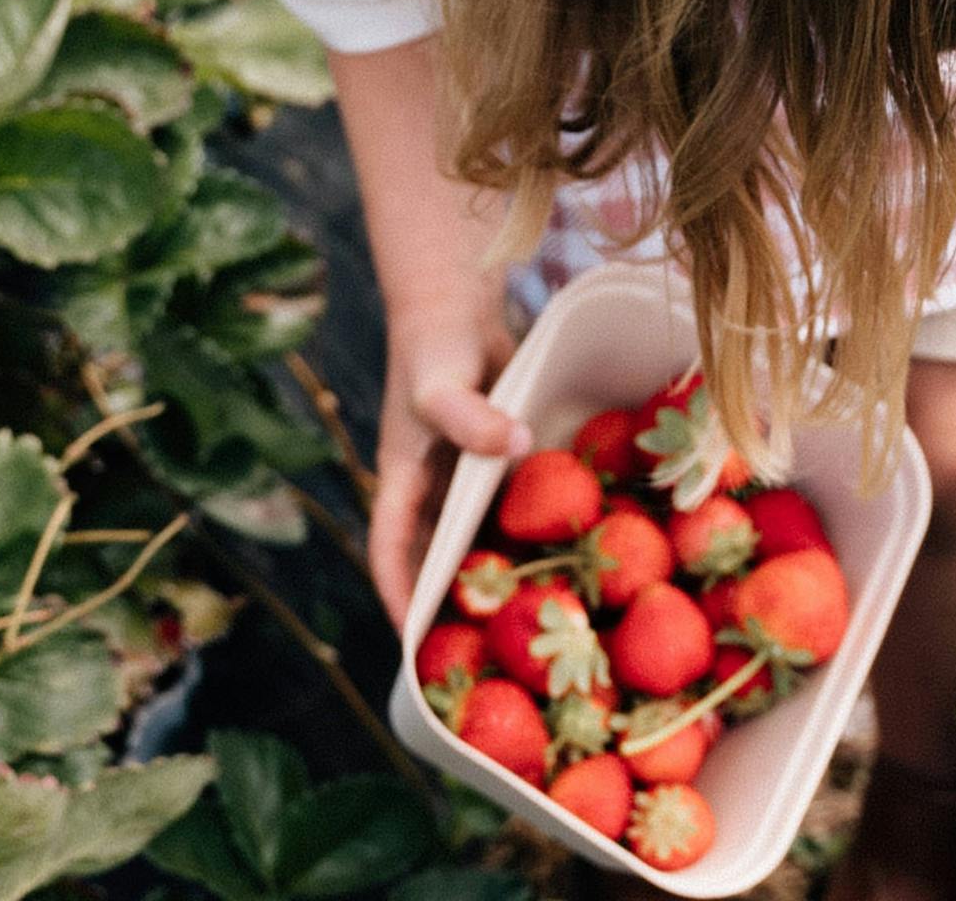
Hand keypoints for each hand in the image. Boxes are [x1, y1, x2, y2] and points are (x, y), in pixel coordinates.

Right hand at [367, 303, 528, 624]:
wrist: (456, 304)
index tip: (415, 643)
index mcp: (401, 480)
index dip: (400, 596)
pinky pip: (508, 504)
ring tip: (529, 616)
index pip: (392, 551)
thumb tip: (513, 447)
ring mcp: (464, 474)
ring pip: (473, 535)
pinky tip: (563, 553)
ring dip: (493, 569)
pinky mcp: (497, 458)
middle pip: (434, 555)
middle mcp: (430, 486)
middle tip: (481, 651)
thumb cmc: (435, 346)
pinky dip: (524, 528)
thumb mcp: (443, 384)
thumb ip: (471, 418)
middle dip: (450, 601)